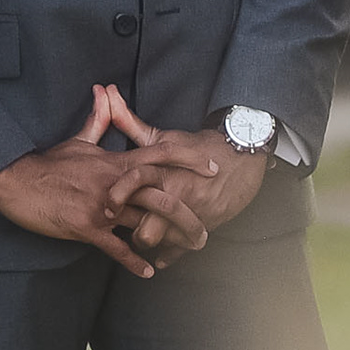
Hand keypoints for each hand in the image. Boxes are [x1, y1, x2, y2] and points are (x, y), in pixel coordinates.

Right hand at [0, 88, 195, 278]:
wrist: (16, 181)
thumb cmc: (49, 162)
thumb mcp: (79, 140)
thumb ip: (100, 118)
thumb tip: (106, 90)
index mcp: (117, 162)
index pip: (162, 154)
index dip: (189, 159)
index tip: (214, 166)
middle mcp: (116, 184)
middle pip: (162, 195)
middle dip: (189, 212)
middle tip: (207, 228)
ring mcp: (102, 207)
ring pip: (145, 222)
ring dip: (169, 237)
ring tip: (187, 249)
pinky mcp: (86, 228)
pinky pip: (115, 247)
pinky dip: (133, 260)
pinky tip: (148, 271)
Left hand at [92, 83, 264, 249]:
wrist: (244, 155)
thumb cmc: (199, 145)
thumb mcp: (164, 137)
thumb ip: (129, 121)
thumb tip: (105, 93)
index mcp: (166, 171)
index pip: (137, 183)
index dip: (119, 195)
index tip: (107, 205)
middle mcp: (179, 195)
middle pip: (148, 227)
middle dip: (133, 231)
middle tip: (122, 227)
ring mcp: (194, 212)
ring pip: (164, 242)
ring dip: (151, 243)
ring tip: (141, 236)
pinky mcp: (206, 224)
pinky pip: (182, 249)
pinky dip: (169, 255)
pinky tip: (159, 256)